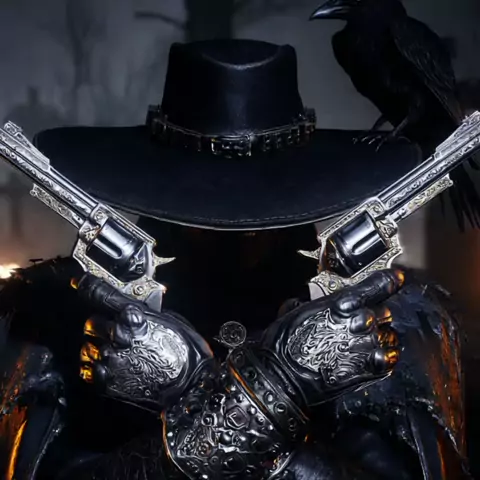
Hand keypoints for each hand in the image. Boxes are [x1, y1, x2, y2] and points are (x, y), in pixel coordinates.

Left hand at [76, 275, 212, 410]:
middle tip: (116, 333)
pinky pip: (87, 369)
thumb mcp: (168, 319)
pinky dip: (95, 367)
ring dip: (98, 347)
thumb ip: (141, 312)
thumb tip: (128, 309)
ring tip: (117, 353)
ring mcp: (109, 358)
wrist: (190, 385)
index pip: (100, 294)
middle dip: (101, 325)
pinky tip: (112, 367)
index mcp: (133, 315)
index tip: (79, 282)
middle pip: (91, 322)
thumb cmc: (185, 350)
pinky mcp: (105, 381)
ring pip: (87, 346)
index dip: (86, 285)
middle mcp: (117, 334)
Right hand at [263, 269, 403, 404]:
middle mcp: (361, 321)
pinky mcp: (371, 369)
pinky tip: (371, 356)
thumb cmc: (285, 343)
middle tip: (360, 322)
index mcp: (343, 303)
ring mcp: (369, 346)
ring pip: (390, 334)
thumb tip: (315, 298)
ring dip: (380, 336)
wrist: (283, 377)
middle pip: (386, 311)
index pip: (379, 285)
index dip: (391, 280)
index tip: (396, 279)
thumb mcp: (296, 309)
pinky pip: (390, 357)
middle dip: (376, 315)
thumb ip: (316, 300)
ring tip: (362, 343)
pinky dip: (384, 355)